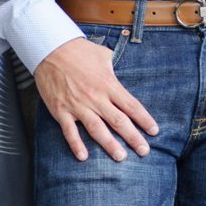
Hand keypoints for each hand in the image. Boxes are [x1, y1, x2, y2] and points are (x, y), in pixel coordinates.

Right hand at [34, 38, 158, 162]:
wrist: (50, 48)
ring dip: (110, 145)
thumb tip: (121, 69)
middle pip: (119, 121)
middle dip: (133, 138)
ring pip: (97, 129)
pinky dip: (76, 144)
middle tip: (144, 151)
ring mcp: (78, 105)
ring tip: (121, 157)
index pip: (131, 106)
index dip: (144, 120)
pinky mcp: (61, 110)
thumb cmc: (78, 50)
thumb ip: (113, 66)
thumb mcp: (103, 54)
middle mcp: (96, 97)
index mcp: (108, 84)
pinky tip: (83, 157)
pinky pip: (70, 131)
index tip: (154, 131)